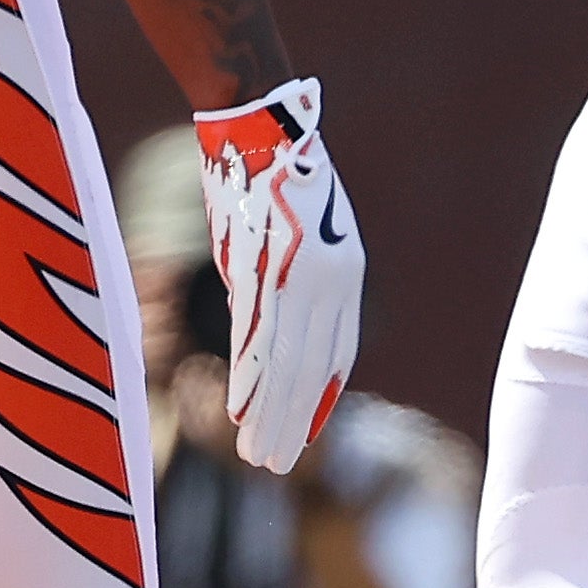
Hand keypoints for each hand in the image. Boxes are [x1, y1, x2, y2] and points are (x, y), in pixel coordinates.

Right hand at [193, 79, 362, 471]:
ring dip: (268, 415)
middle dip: (292, 421)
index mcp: (349, 274)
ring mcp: (300, 279)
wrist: (259, 125)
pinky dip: (249, 381)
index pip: (340, 353)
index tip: (306, 432)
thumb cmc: (274, 176)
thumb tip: (267, 325)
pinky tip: (239, 412)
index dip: (321, 397)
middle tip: (275, 462)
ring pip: (285, 365)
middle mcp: (333, 284)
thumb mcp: (300, 232)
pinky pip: (257, 340)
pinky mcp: (265, 272)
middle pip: (312, 370)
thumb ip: (292, 279)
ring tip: (255, 455)